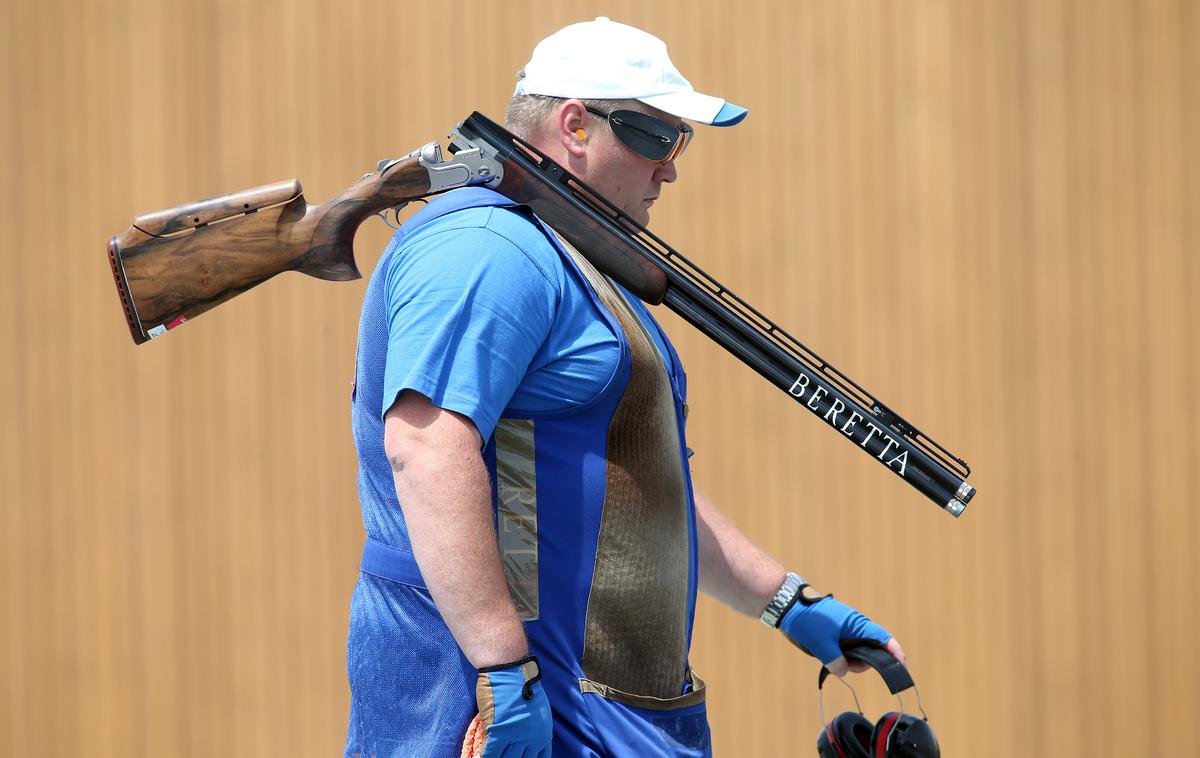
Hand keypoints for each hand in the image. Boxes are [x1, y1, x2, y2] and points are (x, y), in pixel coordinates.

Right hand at [462, 656, 552, 757]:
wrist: (509, 669)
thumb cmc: (521, 684)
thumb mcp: (537, 709)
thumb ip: (533, 728)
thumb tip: (525, 742)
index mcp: (544, 733)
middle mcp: (533, 739)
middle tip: (504, 756)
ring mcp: (516, 738)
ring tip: (493, 756)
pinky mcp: (498, 733)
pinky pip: (491, 754)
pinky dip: (485, 757)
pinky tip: (481, 756)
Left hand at [778, 595, 903, 676]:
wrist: (788, 606)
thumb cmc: (808, 619)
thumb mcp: (822, 644)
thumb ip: (836, 661)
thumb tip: (842, 671)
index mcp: (858, 625)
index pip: (884, 639)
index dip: (895, 654)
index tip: (902, 668)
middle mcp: (855, 627)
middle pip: (871, 650)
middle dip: (863, 663)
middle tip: (846, 666)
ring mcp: (846, 630)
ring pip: (857, 652)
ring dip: (849, 661)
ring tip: (830, 659)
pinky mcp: (836, 634)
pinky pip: (845, 649)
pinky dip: (840, 657)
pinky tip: (828, 657)